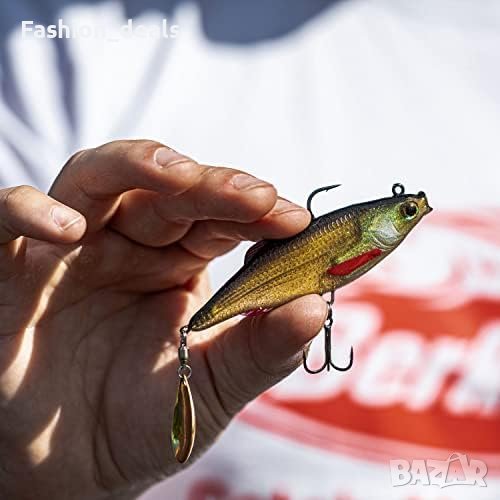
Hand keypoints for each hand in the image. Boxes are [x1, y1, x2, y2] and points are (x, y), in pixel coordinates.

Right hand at [0, 140, 326, 498]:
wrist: (72, 470)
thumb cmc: (147, 421)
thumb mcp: (212, 387)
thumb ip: (261, 349)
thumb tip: (314, 307)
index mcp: (178, 265)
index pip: (220, 218)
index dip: (256, 214)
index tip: (297, 222)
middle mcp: (128, 245)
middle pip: (167, 190)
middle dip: (212, 186)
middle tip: (256, 196)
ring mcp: (71, 251)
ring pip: (96, 179)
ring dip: (135, 167)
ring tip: (178, 174)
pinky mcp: (12, 271)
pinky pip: (6, 220)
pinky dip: (29, 212)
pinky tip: (66, 228)